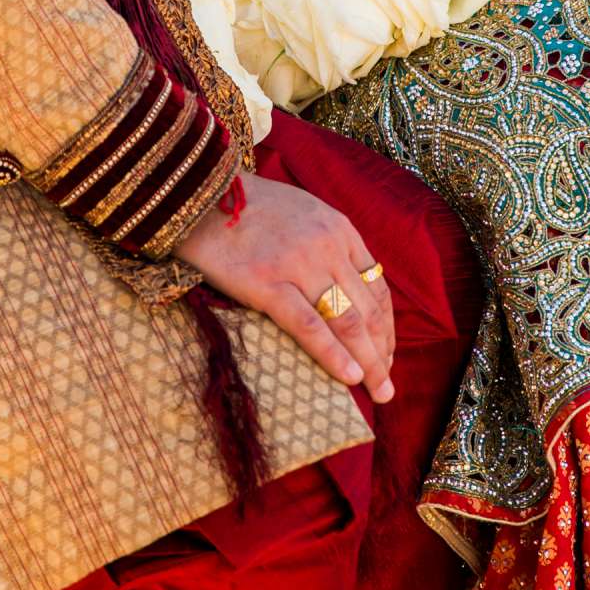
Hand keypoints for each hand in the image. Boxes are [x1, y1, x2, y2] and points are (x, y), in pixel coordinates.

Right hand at [174, 171, 394, 405]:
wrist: (201, 196)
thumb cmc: (251, 209)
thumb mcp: (305, 213)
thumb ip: (330, 245)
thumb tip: (348, 292)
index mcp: (340, 229)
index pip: (377, 288)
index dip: (386, 328)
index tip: (387, 356)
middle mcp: (327, 246)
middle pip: (367, 310)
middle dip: (382, 353)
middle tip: (388, 388)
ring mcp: (298, 265)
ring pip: (346, 322)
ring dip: (369, 362)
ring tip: (379, 393)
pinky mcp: (267, 283)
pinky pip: (309, 325)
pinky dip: (333, 354)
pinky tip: (349, 377)